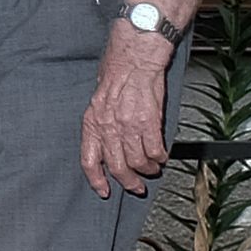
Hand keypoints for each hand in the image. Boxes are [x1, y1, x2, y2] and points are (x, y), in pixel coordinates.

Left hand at [80, 25, 173, 191]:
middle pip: (117, 166)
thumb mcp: (98, 101)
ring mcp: (128, 126)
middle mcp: (108, 127)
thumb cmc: (117, 74)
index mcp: (92, 122)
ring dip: (147, 169)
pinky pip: (154, 150)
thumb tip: (108, 143)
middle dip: (128, 181)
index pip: (89, 160)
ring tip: (152, 168)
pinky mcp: (148, 122)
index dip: (96, 180)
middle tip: (137, 186)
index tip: (104, 190)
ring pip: (137, 162)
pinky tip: (161, 156)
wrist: (134, 59)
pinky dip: (160, 157)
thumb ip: (102, 124)